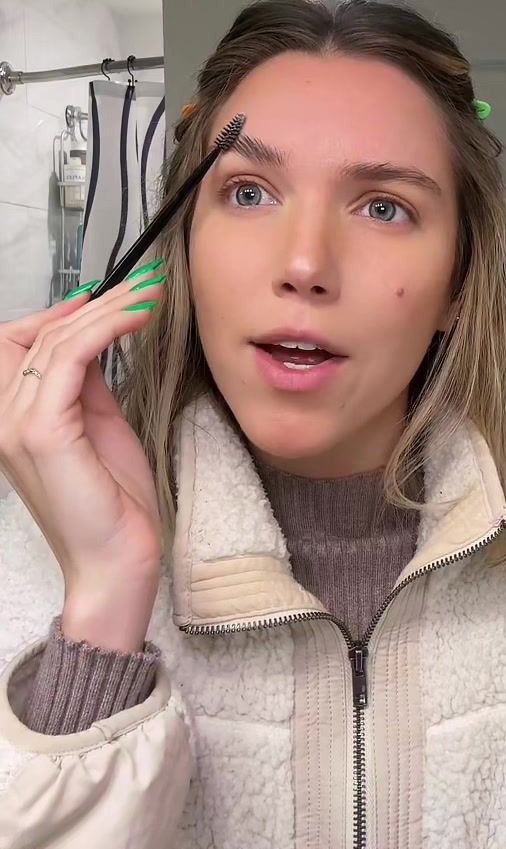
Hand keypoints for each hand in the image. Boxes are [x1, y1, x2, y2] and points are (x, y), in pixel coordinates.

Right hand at [0, 272, 165, 596]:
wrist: (117, 562)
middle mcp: (5, 418)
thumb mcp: (99, 426)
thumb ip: (87, 384)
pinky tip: (138, 318)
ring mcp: (17, 425)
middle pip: (40, 334)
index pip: (17, 343)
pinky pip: (69, 359)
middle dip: (97, 302)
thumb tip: (95, 339)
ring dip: (109, 309)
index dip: (62, 312)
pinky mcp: (42, 432)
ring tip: (149, 297)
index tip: (111, 297)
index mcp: (14, 418)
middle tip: (143, 285)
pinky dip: (106, 329)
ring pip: (56, 340)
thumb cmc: (112, 505)